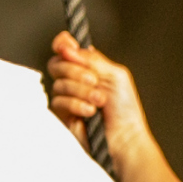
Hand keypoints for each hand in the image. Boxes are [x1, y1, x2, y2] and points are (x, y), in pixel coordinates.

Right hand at [45, 32, 155, 160]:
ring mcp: (66, 96)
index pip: (66, 48)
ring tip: (99, 101)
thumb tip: (68, 48)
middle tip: (94, 80)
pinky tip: (90, 112)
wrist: (123, 137)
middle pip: (57, 63)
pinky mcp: (61, 114)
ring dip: (82, 91)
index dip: (63, 44)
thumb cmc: (125, 109)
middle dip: (75, 71)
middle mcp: (74, 79)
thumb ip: (92, 59)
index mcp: (88, 66)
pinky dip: (77, 105)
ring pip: (59, 84)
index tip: (67, 46)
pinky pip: (59, 102)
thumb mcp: (115, 75)